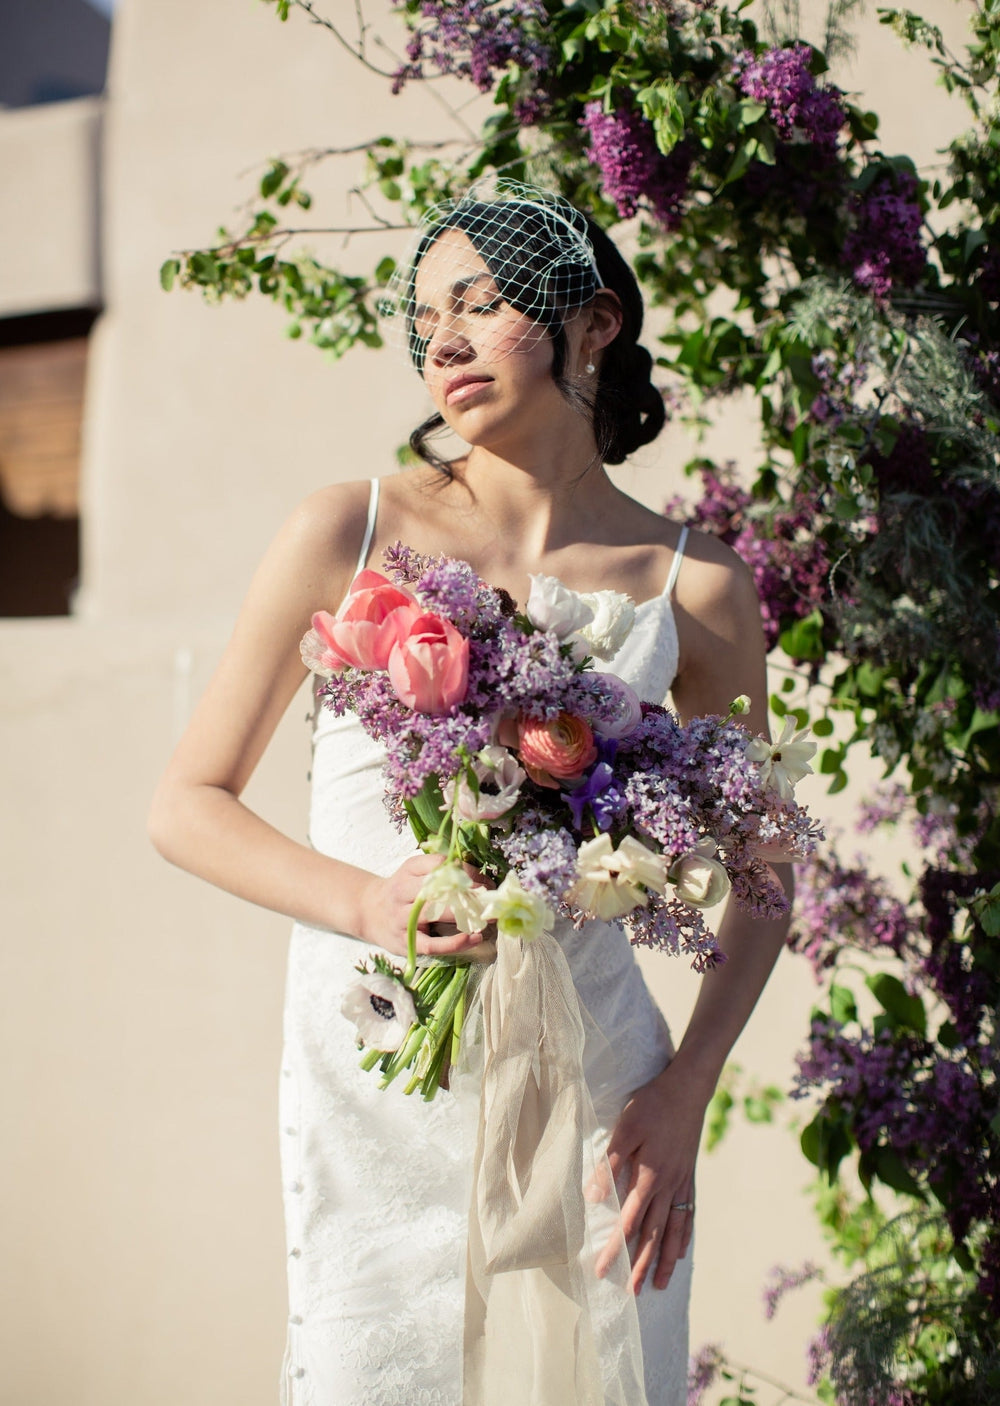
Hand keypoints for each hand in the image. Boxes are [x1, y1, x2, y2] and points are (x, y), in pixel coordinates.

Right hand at [356, 853, 488, 957]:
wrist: (369, 912)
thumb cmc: (402, 892)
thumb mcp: (415, 873)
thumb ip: (441, 872)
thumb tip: (480, 879)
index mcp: (408, 870)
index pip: (440, 864)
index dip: (466, 871)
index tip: (484, 881)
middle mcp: (402, 891)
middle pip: (438, 888)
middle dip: (469, 893)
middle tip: (490, 899)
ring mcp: (402, 918)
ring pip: (434, 913)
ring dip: (464, 915)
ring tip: (486, 918)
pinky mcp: (406, 941)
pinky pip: (432, 944)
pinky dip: (455, 943)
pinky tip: (473, 938)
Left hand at [596, 1060, 706, 1294]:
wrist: (688, 1089)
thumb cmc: (652, 1105)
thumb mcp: (624, 1128)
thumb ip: (609, 1164)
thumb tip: (595, 1198)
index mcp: (650, 1176)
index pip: (629, 1222)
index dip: (615, 1248)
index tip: (602, 1270)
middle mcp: (668, 1186)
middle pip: (654, 1235)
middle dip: (641, 1265)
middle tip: (631, 1292)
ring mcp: (682, 1183)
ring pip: (674, 1230)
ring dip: (666, 1260)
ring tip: (660, 1285)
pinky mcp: (689, 1176)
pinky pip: (689, 1214)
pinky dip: (684, 1236)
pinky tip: (682, 1250)